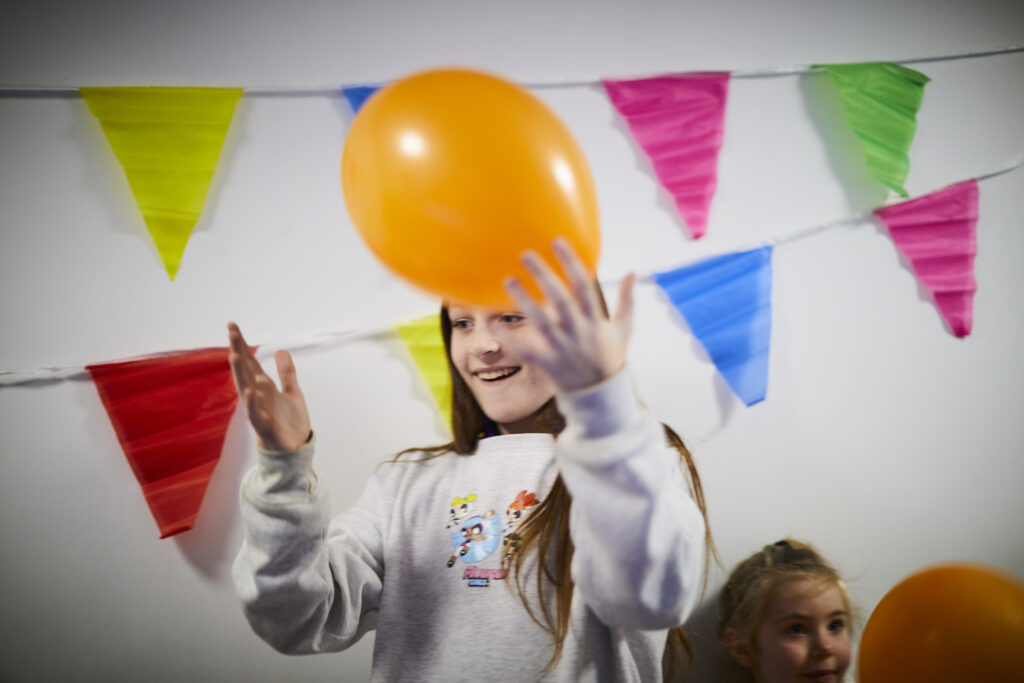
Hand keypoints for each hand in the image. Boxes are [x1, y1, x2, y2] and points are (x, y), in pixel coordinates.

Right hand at [228, 322, 311, 451]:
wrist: (295, 450)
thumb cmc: (290, 422)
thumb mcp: (293, 392)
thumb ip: (287, 373)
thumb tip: (282, 351)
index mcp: (263, 387)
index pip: (250, 362)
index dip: (242, 344)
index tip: (233, 326)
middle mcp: (257, 396)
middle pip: (245, 370)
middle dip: (238, 350)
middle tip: (231, 331)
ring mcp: (259, 410)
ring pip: (245, 389)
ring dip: (240, 372)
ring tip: (234, 354)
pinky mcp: (265, 426)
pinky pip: (256, 414)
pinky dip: (253, 403)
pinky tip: (250, 391)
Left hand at [499, 238, 634, 392]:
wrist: (602, 396)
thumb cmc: (611, 357)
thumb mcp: (624, 329)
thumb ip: (627, 300)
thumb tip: (631, 271)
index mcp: (596, 320)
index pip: (584, 285)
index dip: (571, 262)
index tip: (557, 242)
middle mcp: (579, 332)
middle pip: (560, 300)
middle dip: (544, 275)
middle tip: (525, 254)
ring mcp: (563, 349)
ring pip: (541, 322)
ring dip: (524, 301)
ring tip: (508, 280)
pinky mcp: (549, 364)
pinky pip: (527, 351)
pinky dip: (512, 340)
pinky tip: (496, 326)